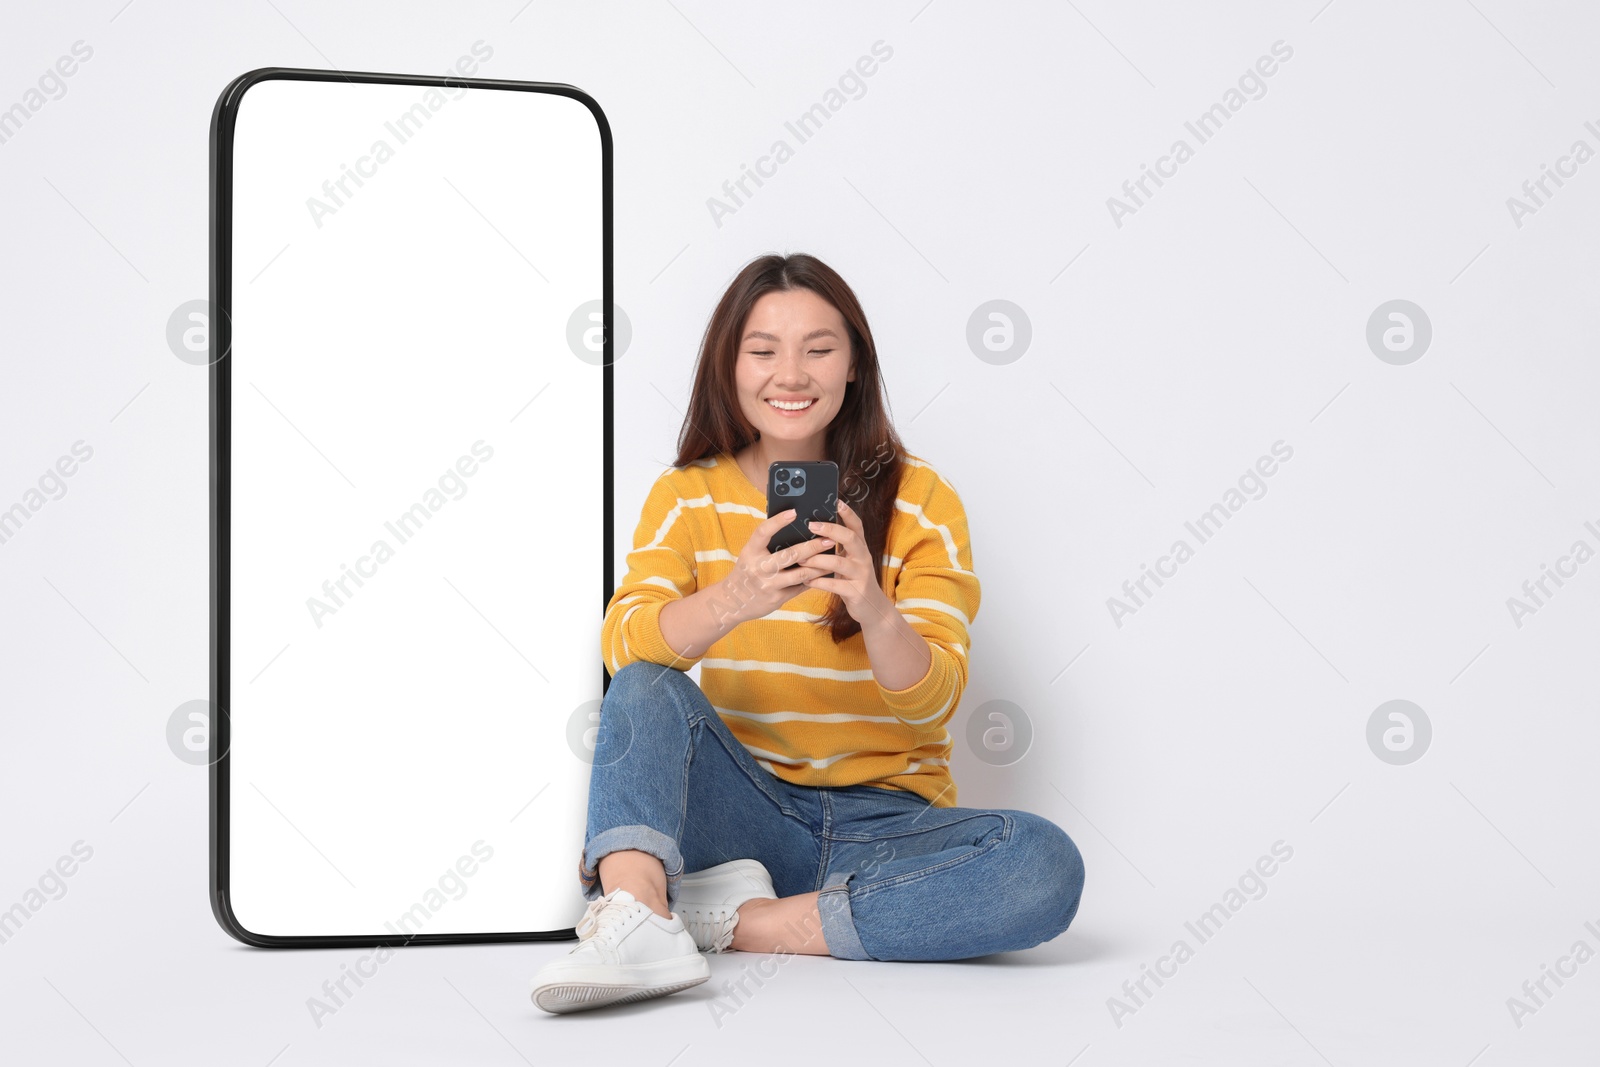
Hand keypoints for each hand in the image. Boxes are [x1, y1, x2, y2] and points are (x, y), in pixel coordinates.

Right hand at [716, 507, 839, 625]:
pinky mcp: (777, 598)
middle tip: (829, 539)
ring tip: (833, 556)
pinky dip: (813, 579)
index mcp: (750, 552)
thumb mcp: (750, 555)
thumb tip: (793, 525)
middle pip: (790, 555)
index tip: (794, 512)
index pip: (763, 532)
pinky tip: (825, 572)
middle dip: (812, 547)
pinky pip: (800, 587)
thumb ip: (767, 543)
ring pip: (800, 574)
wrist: (733, 602)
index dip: (778, 521)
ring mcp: (768, 585)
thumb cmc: (747, 571)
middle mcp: (758, 568)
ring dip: (819, 565)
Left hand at [800, 499, 896, 629]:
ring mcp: (861, 575)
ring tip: (801, 558)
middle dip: (831, 530)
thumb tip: (814, 530)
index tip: (836, 501)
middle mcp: (863, 558)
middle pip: (851, 538)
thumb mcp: (849, 561)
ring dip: (818, 559)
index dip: (848, 513)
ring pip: (839, 563)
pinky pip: (835, 585)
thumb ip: (838, 548)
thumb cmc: (854, 580)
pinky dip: (819, 582)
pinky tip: (806, 580)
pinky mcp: (856, 592)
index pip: (857, 526)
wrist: (872, 608)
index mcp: (860, 548)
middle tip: (811, 525)